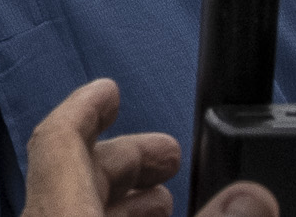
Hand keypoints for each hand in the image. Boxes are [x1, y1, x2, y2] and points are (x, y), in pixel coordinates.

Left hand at [19, 77, 194, 216]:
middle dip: (124, 158)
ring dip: (119, 194)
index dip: (85, 108)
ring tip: (162, 197)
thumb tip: (239, 195)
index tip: (110, 90)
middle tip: (168, 156)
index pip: (56, 141)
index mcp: (61, 214)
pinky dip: (105, 216)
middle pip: (71, 171)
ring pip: (70, 204)